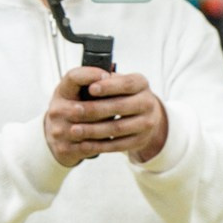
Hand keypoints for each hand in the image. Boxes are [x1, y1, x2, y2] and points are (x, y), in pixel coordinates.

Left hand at [44, 68, 167, 167]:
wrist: (139, 114)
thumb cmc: (117, 93)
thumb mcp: (113, 80)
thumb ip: (101, 77)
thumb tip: (90, 79)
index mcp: (141, 83)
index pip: (126, 84)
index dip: (109, 87)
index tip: (91, 88)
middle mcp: (148, 102)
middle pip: (121, 106)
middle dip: (95, 109)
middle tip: (74, 110)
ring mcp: (147, 123)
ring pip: (118, 128)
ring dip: (94, 130)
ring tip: (74, 130)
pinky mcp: (141, 140)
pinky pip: (119, 145)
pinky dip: (100, 145)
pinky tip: (84, 144)